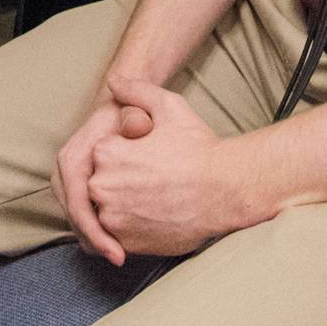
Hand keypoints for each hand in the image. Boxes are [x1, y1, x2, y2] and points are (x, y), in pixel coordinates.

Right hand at [52, 85, 156, 265]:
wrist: (118, 106)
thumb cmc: (129, 111)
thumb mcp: (136, 109)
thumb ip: (136, 116)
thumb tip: (135, 127)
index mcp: (74, 157)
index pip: (79, 204)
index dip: (97, 232)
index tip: (118, 254)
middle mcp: (64, 173)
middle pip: (76, 219)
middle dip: (98, 242)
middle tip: (123, 259)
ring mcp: (68, 184)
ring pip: (78, 222)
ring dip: (98, 239)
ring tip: (124, 253)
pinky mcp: (76, 190)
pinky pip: (84, 217)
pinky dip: (99, 232)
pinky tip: (120, 241)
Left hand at [85, 78, 261, 259]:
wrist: (225, 190)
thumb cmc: (198, 148)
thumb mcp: (170, 106)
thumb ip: (136, 90)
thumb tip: (114, 81)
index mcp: (105, 153)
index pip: (102, 154)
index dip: (125, 153)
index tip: (146, 156)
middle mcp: (101, 187)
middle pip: (101, 183)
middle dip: (121, 180)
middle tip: (152, 178)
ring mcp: (113, 219)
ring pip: (106, 210)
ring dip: (123, 205)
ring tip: (154, 197)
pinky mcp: (126, 244)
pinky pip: (117, 236)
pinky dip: (130, 228)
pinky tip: (154, 215)